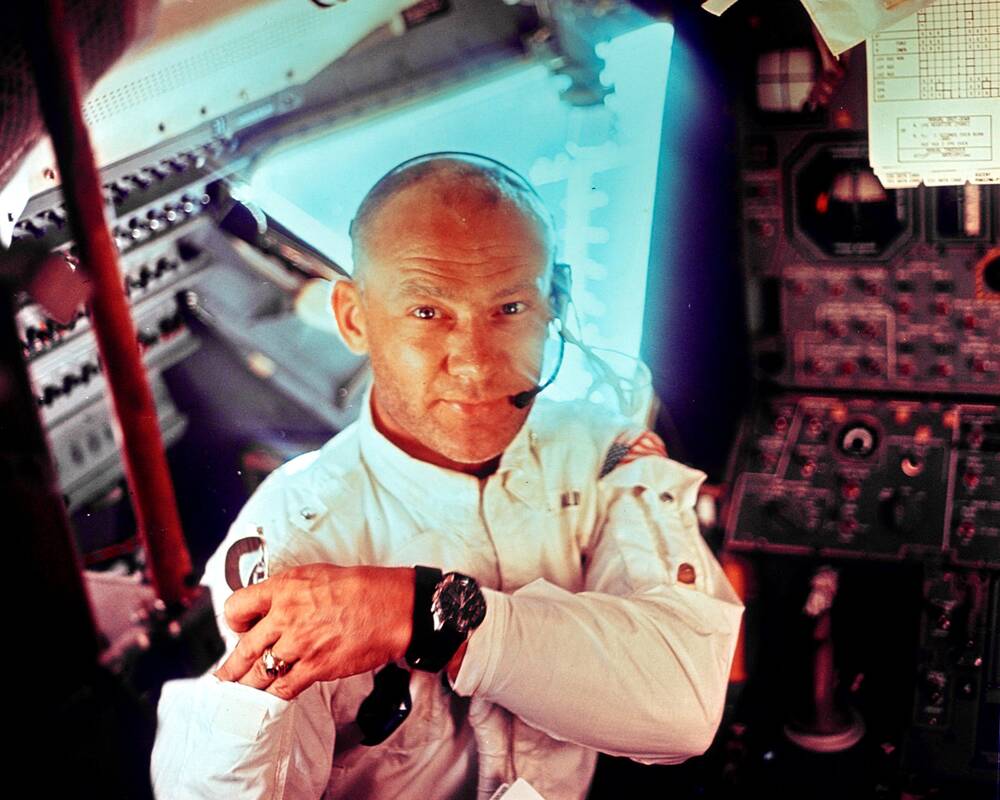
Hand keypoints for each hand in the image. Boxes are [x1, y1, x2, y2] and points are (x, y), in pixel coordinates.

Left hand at [214, 564, 414, 699]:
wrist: (392, 607)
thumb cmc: (362, 588)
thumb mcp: (317, 574)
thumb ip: (290, 591)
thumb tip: (275, 607)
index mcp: (284, 587)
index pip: (238, 606)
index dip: (235, 620)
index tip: (240, 628)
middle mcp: (285, 615)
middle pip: (245, 647)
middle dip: (231, 667)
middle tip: (224, 676)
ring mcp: (299, 644)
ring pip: (260, 672)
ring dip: (248, 686)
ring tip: (240, 694)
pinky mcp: (315, 667)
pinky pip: (284, 688)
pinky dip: (274, 695)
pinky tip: (270, 698)